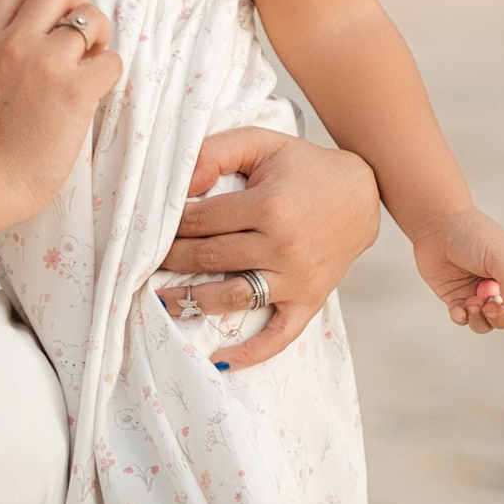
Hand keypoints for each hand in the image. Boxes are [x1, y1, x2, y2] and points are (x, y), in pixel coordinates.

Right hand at [0, 0, 118, 224]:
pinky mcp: (75, 92)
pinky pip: (110, 62)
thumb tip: (11, 50)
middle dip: (78, 4)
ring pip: (92, 20)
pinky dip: (109, 72)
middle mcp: (15, 43)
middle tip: (81, 33)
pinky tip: (96, 91)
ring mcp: (46, 65)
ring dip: (99, 38)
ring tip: (91, 62)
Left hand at [155, 129, 379, 370]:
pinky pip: (279, 335)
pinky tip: (220, 360)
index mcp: (269, 206)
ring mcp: (296, 279)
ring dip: (192, 302)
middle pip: (210, 258)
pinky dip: (251, 353)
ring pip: (233, 298)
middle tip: (142, 261)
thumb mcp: (262, 143)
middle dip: (170, 260)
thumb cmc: (304, 166)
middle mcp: (282, 247)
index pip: (201, 220)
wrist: (361, 194)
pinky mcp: (309, 301)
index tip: (149, 226)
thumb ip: (217, 152)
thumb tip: (183, 184)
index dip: (170, 223)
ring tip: (160, 302)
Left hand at [410, 204, 503, 334]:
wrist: (437, 225)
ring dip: (481, 320)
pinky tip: (458, 308)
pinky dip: (462, 318)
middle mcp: (501, 285)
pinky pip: (464, 319)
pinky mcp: (457, 298)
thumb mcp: (499, 254)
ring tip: (470, 303)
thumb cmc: (473, 234)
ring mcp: (479, 294)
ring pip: (487, 323)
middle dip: (501, 317)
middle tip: (488, 306)